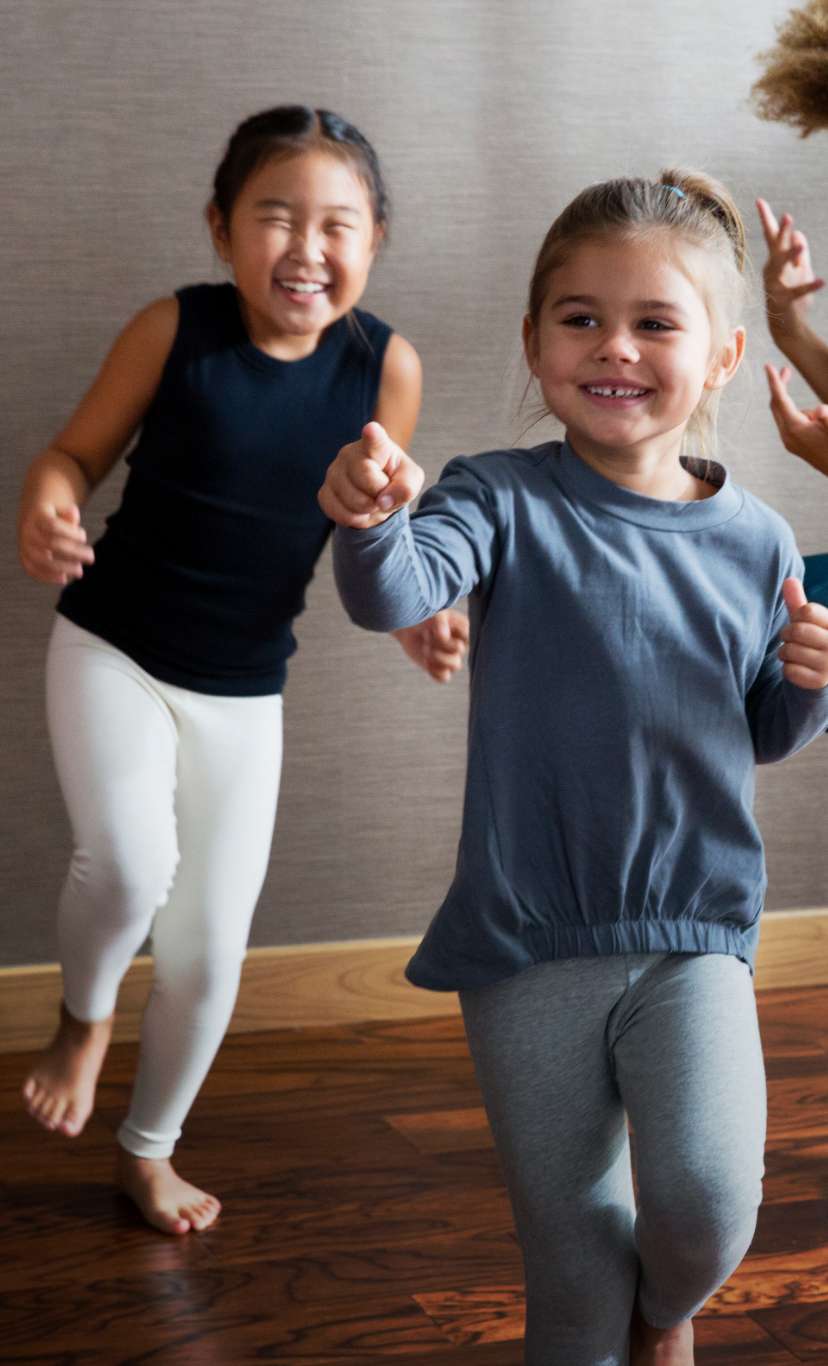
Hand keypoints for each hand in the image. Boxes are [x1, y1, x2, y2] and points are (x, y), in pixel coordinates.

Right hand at [18, 502, 93, 584]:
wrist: (33, 517)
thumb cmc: (55, 515)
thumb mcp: (62, 508)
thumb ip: (70, 513)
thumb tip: (74, 515)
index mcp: (37, 515)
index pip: (54, 526)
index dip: (70, 533)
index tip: (84, 537)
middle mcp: (28, 530)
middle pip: (51, 543)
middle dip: (73, 552)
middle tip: (91, 557)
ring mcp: (24, 545)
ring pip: (42, 560)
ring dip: (63, 567)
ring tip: (79, 571)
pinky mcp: (24, 557)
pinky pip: (32, 570)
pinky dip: (48, 577)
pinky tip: (64, 579)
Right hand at [319, 421, 423, 527]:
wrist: (376, 493)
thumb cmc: (395, 479)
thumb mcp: (410, 480)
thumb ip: (406, 487)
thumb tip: (383, 501)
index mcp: (376, 445)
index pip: (374, 440)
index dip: (372, 436)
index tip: (371, 429)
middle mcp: (350, 453)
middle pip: (366, 479)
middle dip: (380, 494)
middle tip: (382, 491)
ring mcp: (333, 472)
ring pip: (352, 500)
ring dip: (368, 509)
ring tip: (372, 500)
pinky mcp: (324, 492)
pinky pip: (339, 513)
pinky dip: (355, 519)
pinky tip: (359, 510)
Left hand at [393, 609, 468, 681]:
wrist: (409, 627)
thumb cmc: (424, 617)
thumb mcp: (433, 614)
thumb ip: (440, 622)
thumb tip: (444, 637)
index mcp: (463, 629)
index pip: (466, 636)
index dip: (448, 633)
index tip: (434, 627)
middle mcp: (461, 645)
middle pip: (458, 651)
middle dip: (438, 644)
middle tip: (426, 636)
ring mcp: (451, 658)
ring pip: (455, 666)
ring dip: (437, 658)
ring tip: (425, 649)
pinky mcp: (441, 669)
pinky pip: (444, 678)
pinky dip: (434, 671)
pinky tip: (425, 661)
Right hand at [757, 198, 823, 340]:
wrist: (787, 328)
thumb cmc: (792, 299)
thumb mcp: (799, 271)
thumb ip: (799, 252)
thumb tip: (798, 233)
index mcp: (775, 262)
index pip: (772, 237)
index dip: (767, 219)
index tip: (760, 201)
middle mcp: (772, 272)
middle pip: (776, 248)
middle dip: (782, 233)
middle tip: (788, 217)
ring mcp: (775, 287)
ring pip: (781, 268)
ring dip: (791, 256)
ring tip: (801, 245)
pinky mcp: (783, 301)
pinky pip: (798, 292)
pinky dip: (810, 286)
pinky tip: (822, 281)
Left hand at [765, 363, 827, 476]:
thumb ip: (827, 417)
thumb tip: (819, 409)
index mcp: (794, 428)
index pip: (779, 399)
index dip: (774, 381)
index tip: (767, 366)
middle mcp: (787, 435)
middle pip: (776, 405)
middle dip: (780, 387)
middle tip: (786, 370)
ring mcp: (789, 442)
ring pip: (786, 414)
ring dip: (796, 405)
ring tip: (821, 420)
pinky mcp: (795, 445)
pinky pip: (792, 423)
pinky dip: (799, 415)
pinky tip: (818, 424)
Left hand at [779, 578, 827, 688]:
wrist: (820, 675)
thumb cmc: (812, 642)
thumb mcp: (807, 621)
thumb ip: (798, 602)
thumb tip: (789, 580)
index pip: (807, 611)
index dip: (797, 617)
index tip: (801, 623)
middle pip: (797, 630)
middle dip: (786, 635)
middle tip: (789, 639)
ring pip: (790, 651)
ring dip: (784, 653)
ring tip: (792, 654)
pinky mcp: (819, 682)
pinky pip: (789, 671)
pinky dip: (787, 669)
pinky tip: (797, 669)